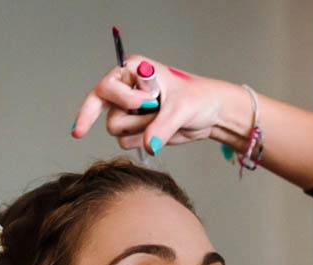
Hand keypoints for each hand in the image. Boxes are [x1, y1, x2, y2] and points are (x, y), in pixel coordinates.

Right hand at [71, 56, 240, 154]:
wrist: (210, 114)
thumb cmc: (198, 99)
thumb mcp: (181, 109)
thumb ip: (162, 127)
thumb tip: (148, 145)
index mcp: (132, 70)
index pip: (105, 87)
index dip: (124, 99)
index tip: (149, 102)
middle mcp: (124, 88)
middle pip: (102, 109)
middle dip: (131, 119)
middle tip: (155, 114)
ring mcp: (127, 109)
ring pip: (115, 128)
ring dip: (140, 130)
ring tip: (163, 120)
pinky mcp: (133, 127)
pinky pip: (125, 141)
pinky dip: (143, 140)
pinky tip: (160, 131)